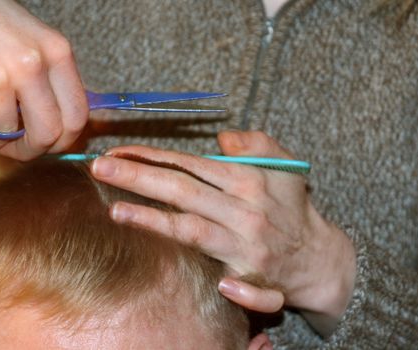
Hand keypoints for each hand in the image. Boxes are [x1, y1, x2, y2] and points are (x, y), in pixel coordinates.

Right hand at [0, 0, 87, 159]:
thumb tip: (69, 122)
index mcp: (56, 52)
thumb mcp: (37, 39)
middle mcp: (28, 65)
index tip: (54, 144)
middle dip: (34, 149)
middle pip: (47, 134)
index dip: (66, 140)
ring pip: (6, 136)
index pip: (77, 115)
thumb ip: (55, 78)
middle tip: (21, 147)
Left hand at [90, 131, 355, 335]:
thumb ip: (256, 144)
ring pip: (192, 230)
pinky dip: (209, 274)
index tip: (119, 152)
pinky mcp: (249, 277)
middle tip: (100, 168)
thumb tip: (221, 138)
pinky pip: (233, 281)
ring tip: (115, 209)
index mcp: (247, 181)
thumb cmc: (292, 206)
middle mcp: (243, 211)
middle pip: (182, 191)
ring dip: (152, 220)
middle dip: (138, 178)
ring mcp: (244, 246)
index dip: (152, 157)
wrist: (317, 256)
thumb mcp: (284, 164)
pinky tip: (177, 269)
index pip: (190, 164)